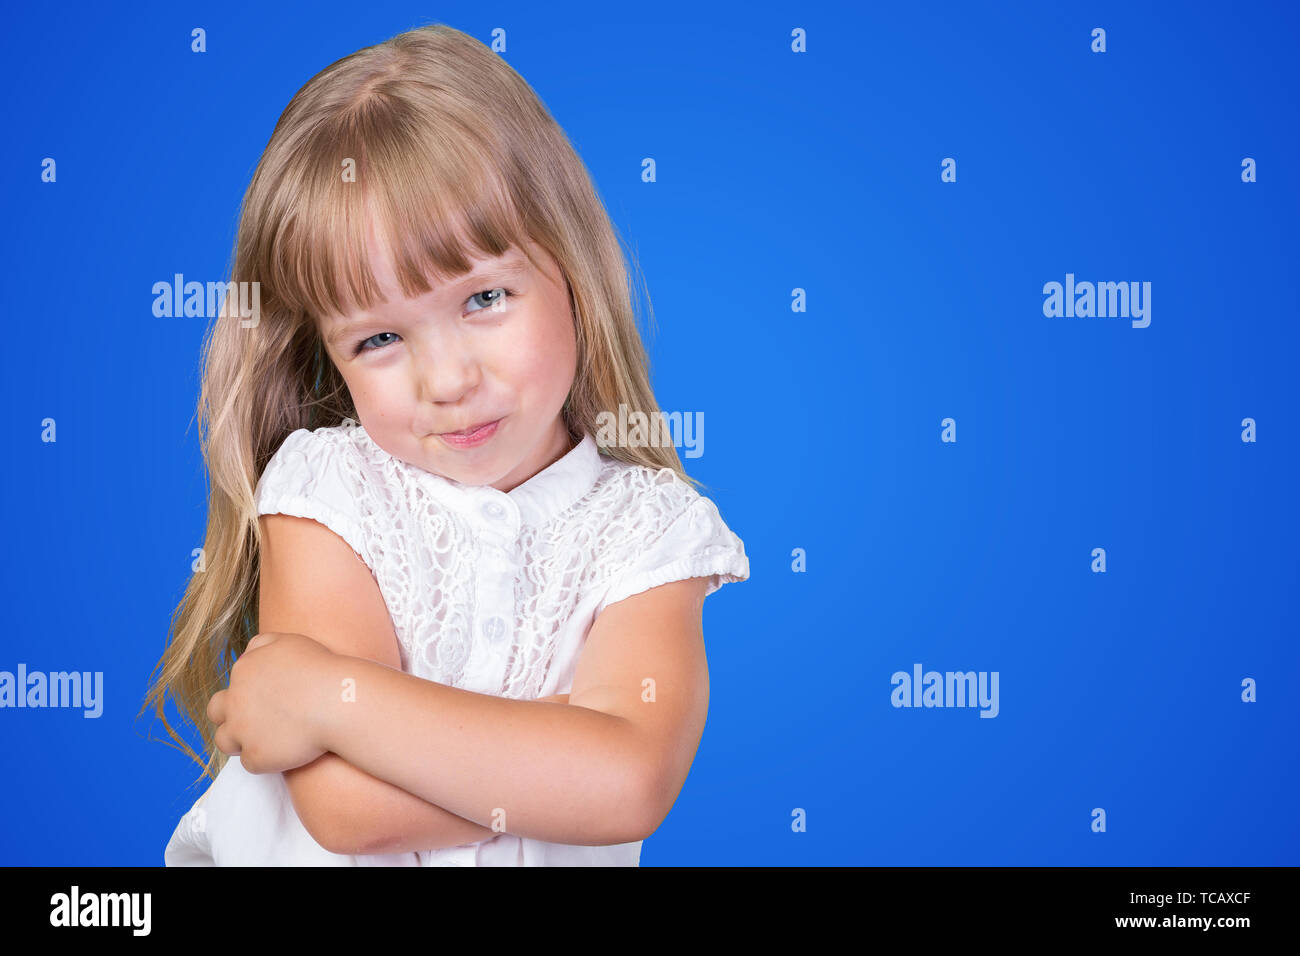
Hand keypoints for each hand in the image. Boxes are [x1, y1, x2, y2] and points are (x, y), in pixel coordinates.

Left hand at [207, 632, 338, 773]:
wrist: (339, 702)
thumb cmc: (321, 669)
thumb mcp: (289, 642)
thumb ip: (262, 645)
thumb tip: (248, 653)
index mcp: (243, 671)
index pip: (232, 685)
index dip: (247, 695)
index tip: (268, 700)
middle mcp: (234, 701)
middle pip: (216, 712)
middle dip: (231, 716)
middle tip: (256, 721)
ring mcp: (242, 731)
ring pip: (226, 741)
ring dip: (242, 741)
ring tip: (268, 739)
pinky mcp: (256, 756)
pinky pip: (253, 763)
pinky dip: (268, 759)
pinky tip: (287, 752)